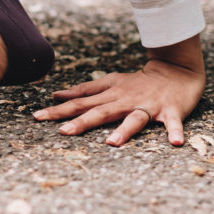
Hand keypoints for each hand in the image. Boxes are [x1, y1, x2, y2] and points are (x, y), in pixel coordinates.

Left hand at [33, 35, 204, 145]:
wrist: (176, 71)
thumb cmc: (138, 82)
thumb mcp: (109, 83)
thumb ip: (84, 91)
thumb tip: (56, 96)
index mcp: (110, 95)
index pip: (80, 103)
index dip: (59, 110)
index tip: (37, 117)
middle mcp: (126, 100)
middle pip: (101, 112)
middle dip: (82, 121)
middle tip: (63, 132)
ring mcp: (149, 106)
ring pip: (135, 118)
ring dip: (124, 130)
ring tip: (112, 143)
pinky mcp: (171, 111)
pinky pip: (173, 123)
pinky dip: (174, 131)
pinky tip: (174, 142)